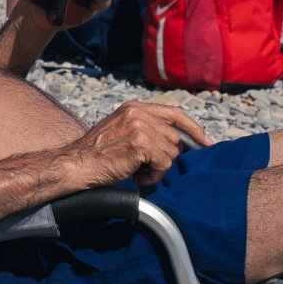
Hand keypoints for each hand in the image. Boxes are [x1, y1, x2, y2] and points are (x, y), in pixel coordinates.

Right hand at [70, 101, 208, 187]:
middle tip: (143, 166)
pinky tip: (137, 176)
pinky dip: (154, 175)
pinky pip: (164, 164)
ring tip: (136, 171)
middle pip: (174, 138)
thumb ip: (146, 127)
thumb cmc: (97, 154)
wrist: (77, 164)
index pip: (175, 113)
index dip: (193, 128)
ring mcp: (139, 127)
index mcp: (133, 107)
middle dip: (165, 156)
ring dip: (158, 168)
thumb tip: (178, 142)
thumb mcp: (122, 130)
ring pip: (171, 153)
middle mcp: (137, 113)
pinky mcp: (141, 144)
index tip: (206, 142)